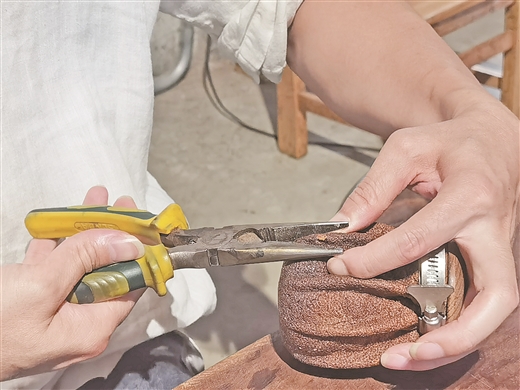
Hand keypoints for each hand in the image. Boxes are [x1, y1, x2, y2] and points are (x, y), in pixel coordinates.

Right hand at [0, 186, 144, 380]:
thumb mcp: (42, 286)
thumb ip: (85, 259)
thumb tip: (127, 241)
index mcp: (91, 328)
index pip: (131, 284)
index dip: (139, 251)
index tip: (142, 222)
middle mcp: (79, 323)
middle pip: (107, 271)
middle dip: (113, 234)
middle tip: (119, 205)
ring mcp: (56, 313)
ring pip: (80, 266)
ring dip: (86, 232)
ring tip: (95, 200)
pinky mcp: (34, 304)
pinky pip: (53, 270)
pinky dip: (57, 245)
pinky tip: (59, 223)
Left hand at [328, 100, 518, 369]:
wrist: (492, 140)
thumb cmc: (450, 141)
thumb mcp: (406, 148)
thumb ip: (373, 187)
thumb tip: (342, 226)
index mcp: (471, 196)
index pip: (419, 240)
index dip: (374, 260)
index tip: (339, 267)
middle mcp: (495, 230)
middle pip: (494, 297)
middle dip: (451, 335)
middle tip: (401, 354)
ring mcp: (501, 249)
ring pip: (494, 311)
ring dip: (456, 343)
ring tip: (408, 358)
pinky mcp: (495, 260)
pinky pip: (482, 303)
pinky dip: (456, 327)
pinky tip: (423, 338)